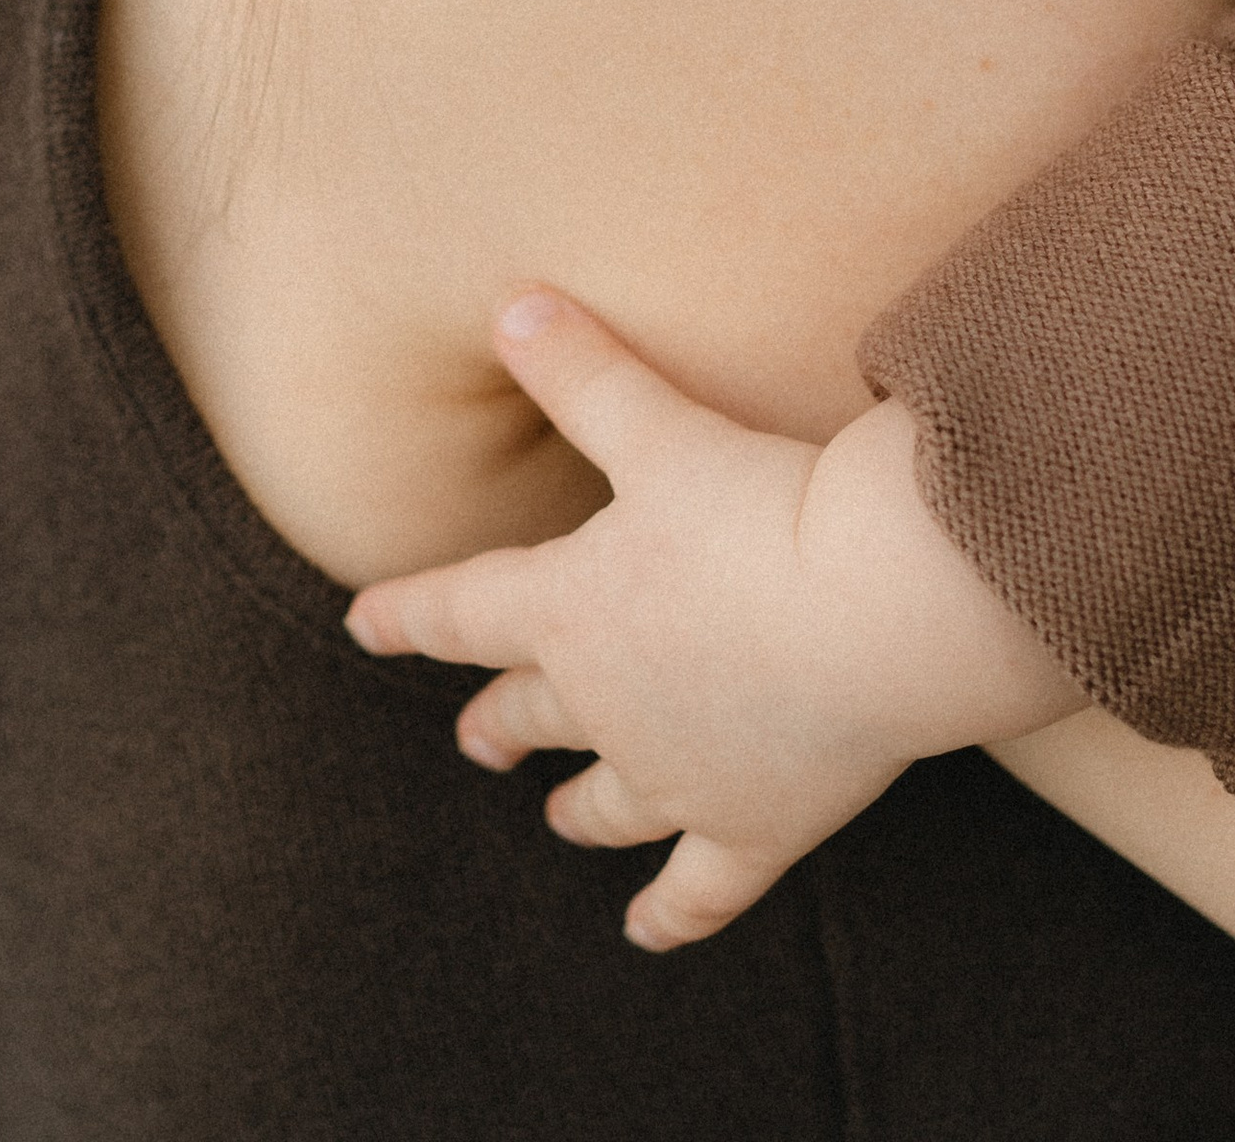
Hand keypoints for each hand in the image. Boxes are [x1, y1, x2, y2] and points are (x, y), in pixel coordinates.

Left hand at [346, 289, 1083, 948]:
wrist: (875, 607)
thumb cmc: (762, 505)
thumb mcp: (658, 423)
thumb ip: (581, 370)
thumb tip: (508, 302)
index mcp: (570, 607)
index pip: (463, 609)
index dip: (407, 614)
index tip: (359, 626)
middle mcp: (609, 703)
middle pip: (534, 709)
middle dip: (500, 719)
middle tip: (471, 738)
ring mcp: (681, 775)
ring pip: (607, 800)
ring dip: (576, 806)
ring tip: (555, 815)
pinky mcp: (757, 823)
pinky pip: (701, 887)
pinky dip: (671, 913)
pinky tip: (646, 933)